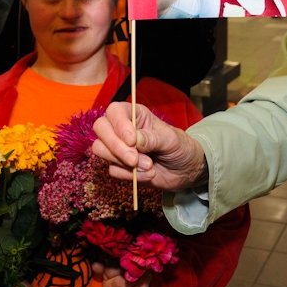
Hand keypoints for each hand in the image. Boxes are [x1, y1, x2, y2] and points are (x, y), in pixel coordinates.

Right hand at [92, 102, 206, 190]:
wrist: (186, 171)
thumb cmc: (180, 147)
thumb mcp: (170, 140)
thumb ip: (151, 138)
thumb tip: (133, 140)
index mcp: (135, 114)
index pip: (114, 111)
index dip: (119, 125)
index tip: (132, 140)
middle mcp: (122, 128)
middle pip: (101, 129)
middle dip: (116, 147)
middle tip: (134, 159)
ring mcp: (118, 148)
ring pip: (101, 150)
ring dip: (123, 162)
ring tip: (149, 166)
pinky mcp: (119, 166)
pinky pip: (113, 170)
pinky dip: (129, 176)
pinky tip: (148, 175)